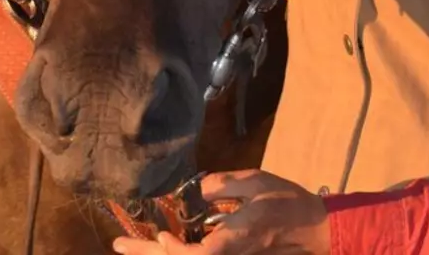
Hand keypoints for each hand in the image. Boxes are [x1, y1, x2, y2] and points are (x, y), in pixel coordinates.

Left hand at [112, 170, 330, 254]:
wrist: (310, 229)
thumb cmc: (285, 201)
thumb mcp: (256, 182)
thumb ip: (223, 185)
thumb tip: (193, 188)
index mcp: (234, 238)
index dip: (176, 252)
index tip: (163, 234)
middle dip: (149, 254)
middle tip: (117, 245)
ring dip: (158, 254)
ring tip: (131, 244)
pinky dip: (177, 251)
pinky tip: (163, 240)